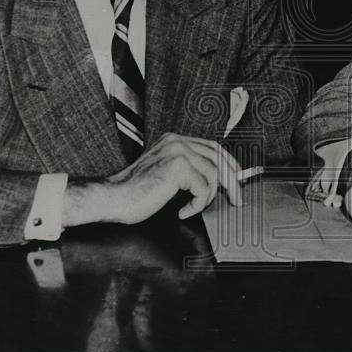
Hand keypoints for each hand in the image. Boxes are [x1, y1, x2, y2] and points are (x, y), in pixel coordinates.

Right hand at [64, 133, 243, 226]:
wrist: (114, 199)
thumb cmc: (136, 192)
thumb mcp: (166, 174)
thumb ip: (187, 170)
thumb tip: (217, 179)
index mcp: (175, 140)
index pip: (213, 147)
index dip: (229, 164)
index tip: (237, 180)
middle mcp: (177, 141)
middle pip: (219, 157)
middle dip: (233, 181)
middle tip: (237, 199)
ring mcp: (178, 152)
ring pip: (214, 174)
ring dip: (208, 197)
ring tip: (193, 207)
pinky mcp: (178, 167)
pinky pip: (203, 189)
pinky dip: (197, 205)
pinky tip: (183, 211)